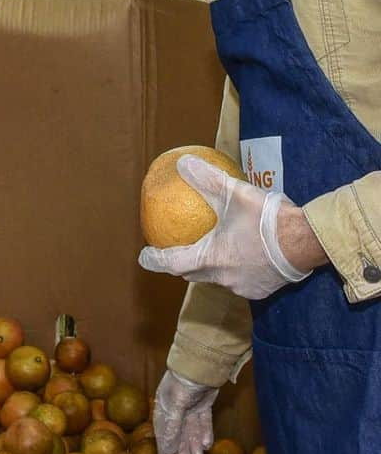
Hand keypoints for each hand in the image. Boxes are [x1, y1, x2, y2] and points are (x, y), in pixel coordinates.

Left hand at [138, 155, 311, 299]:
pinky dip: (234, 270)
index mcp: (211, 258)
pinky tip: (241, 256)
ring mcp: (244, 287)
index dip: (155, 260)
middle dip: (181, 265)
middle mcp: (224, 278)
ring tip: (210, 251)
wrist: (308, 241)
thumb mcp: (234, 193)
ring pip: (217, 279)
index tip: (145, 256)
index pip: (172, 264)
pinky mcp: (262, 290)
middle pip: (192, 274)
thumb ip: (207, 179)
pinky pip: (240, 281)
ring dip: (210, 268)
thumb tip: (182, 163)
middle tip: (176, 251)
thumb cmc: (268, 219)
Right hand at [153, 369, 218, 453]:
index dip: (164, 453)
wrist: (200, 364)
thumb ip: (172, 427)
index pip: (163, 436)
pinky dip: (205, 433)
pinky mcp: (202, 406)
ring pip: (192, 433)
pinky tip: (207, 444)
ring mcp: (189, 409)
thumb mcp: (175, 405)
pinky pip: (203, 423)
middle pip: (179, 437)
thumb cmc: (182, 383)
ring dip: (195, 449)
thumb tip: (167, 449)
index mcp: (163, 410)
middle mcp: (175, 412)